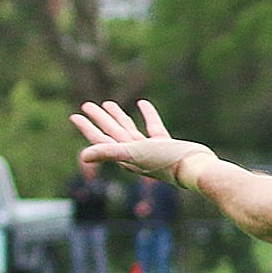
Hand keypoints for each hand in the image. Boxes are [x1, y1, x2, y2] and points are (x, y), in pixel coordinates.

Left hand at [70, 99, 214, 189]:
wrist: (196, 169)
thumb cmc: (166, 162)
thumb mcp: (134, 154)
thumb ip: (108, 152)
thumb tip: (83, 157)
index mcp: (126, 156)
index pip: (101, 141)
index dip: (88, 128)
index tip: (75, 116)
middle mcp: (136, 154)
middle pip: (112, 133)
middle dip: (100, 120)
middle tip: (87, 105)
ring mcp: (151, 150)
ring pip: (130, 130)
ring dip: (118, 117)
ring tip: (108, 103)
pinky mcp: (166, 145)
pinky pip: (152, 127)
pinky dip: (147, 115)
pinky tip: (143, 103)